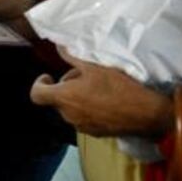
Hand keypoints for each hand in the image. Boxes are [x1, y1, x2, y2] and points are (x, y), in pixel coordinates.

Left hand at [30, 50, 172, 137]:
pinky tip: (105, 101)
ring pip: (70, 109)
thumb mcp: (94, 67)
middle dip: (66, 86)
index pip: (36, 95)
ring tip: (96, 87)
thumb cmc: (117, 87)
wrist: (144, 113)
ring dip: (77, 98)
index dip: (39, 84)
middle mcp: (68, 115)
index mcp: (64, 98)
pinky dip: (87, 109)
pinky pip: (83, 118)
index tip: (49, 76)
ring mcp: (81, 126)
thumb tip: (58, 47)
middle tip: (84, 75)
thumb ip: (72, 57)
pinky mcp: (94, 133)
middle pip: (57, 100)